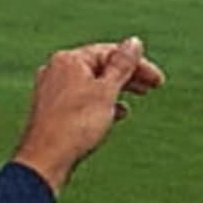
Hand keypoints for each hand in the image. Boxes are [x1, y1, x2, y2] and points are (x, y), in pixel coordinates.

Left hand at [11, 37, 166, 193]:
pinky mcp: (51, 109)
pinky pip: (81, 99)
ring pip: (90, 84)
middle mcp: (56, 69)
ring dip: (115, 91)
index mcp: (69, 60)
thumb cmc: (75, 125)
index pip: (109, 53)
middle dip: (128, 77)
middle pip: (100, 67)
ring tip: (135, 100)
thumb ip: (122, 66)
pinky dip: (99, 104)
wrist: (45, 160)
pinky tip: (113, 115)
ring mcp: (52, 90)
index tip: (157, 80)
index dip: (137, 64)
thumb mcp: (106, 92)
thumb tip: (134, 42)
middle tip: (152, 87)